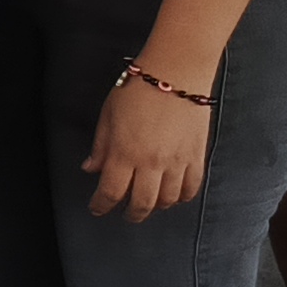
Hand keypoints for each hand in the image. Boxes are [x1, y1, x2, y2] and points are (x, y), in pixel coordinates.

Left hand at [84, 75, 212, 219]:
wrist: (176, 71)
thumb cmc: (139, 88)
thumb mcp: (108, 114)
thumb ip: (101, 146)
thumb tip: (91, 168)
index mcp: (124, 152)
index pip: (111, 192)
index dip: (101, 205)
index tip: (97, 208)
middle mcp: (151, 162)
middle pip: (141, 204)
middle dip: (131, 214)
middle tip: (126, 214)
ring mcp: (176, 161)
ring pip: (167, 200)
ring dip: (156, 207)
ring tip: (149, 204)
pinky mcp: (196, 156)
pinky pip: (190, 188)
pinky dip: (181, 197)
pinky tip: (173, 195)